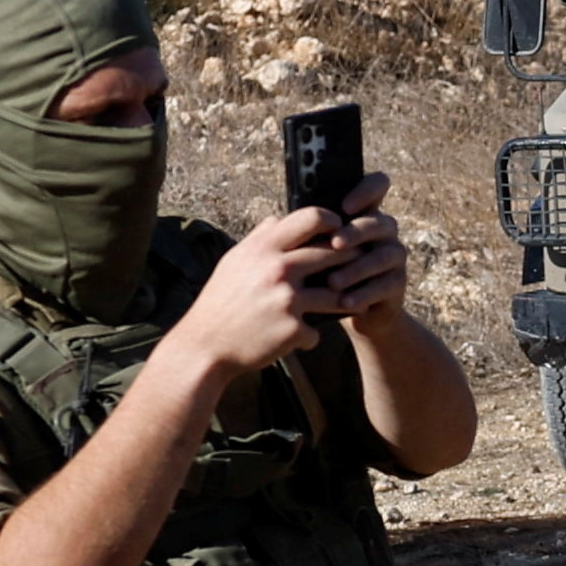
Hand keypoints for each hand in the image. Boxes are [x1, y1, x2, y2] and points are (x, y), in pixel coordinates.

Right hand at [175, 183, 398, 372]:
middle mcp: (278, 269)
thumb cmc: (220, 302)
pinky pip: (316, 332)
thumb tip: (277, 218)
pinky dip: (310, 337)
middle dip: (352, 259)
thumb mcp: (233, 262)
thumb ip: (259, 239)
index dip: (333, 221)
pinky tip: (302, 339)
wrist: (204, 346)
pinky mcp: (292, 330)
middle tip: (362, 264)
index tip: (341, 230)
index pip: (312, 218)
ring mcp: (288, 300)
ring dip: (345, 301)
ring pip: (337, 295)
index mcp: (264, 248)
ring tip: (351, 304)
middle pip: (335, 253)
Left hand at [298, 172, 418, 326]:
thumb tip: (279, 221)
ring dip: (357, 268)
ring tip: (333, 281)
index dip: (367, 189)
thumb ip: (307, 231)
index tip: (344, 206)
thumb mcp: (312, 248)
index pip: (377, 185)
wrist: (338, 310)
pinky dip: (364, 293)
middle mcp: (384, 231)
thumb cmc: (318, 270)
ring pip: (384, 255)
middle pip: (380, 222)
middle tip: (335, 243)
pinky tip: (345, 302)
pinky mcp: (398, 283)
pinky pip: (387, 285)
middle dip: (356, 232)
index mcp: (363, 213)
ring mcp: (394, 256)